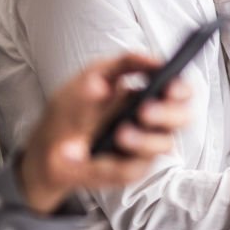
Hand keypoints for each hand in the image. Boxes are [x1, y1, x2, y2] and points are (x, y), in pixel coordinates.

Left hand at [18, 54, 191, 213]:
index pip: (180, 90)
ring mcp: (143, 147)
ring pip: (163, 145)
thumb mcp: (91, 76)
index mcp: (148, 96)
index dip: (181, 88)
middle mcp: (152, 123)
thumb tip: (149, 59)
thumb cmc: (71, 111)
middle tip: (145, 111)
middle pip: (183, 117)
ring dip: (144, 140)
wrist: (45, 150)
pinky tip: (98, 158)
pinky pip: (133, 169)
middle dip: (168, 114)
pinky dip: (114, 164)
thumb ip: (123, 64)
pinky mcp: (129, 170)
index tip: (170, 85)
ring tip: (121, 134)